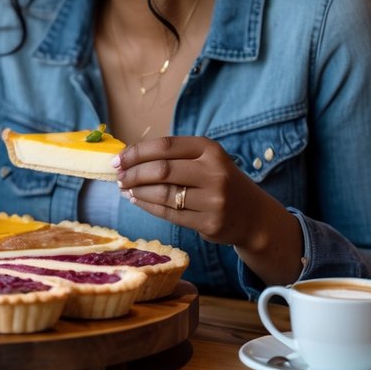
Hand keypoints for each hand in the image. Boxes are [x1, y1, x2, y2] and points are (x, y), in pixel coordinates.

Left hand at [114, 135, 302, 283]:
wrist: (252, 215)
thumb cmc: (217, 181)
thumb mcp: (204, 160)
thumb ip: (173, 156)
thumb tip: (127, 158)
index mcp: (210, 150)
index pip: (165, 146)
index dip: (137, 152)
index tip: (118, 159)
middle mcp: (214, 172)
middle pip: (162, 170)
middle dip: (134, 173)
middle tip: (118, 177)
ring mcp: (214, 200)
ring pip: (163, 194)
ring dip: (138, 191)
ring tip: (124, 189)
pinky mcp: (210, 223)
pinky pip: (169, 214)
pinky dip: (148, 206)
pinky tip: (137, 201)